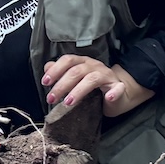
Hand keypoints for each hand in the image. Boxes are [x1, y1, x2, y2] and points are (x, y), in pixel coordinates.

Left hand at [41, 55, 155, 117]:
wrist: (119, 94)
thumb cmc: (94, 88)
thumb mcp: (76, 80)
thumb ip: (61, 73)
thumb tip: (47, 68)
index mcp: (83, 62)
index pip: (68, 60)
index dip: (55, 70)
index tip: (45, 82)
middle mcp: (94, 66)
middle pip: (76, 71)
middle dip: (61, 85)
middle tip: (51, 99)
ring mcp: (107, 76)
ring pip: (92, 79)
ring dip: (78, 91)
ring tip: (69, 103)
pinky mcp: (119, 88)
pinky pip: (118, 88)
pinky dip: (113, 93)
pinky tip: (109, 98)